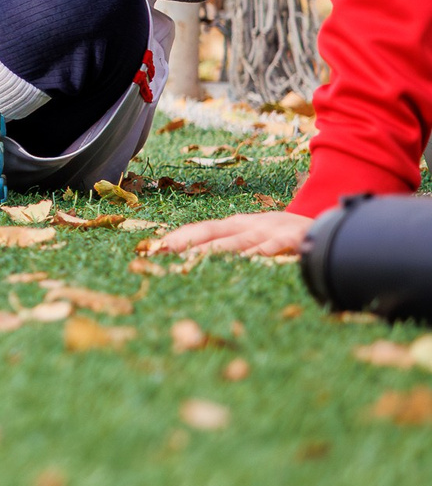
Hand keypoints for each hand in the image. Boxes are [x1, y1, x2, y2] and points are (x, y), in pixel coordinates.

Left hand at [149, 208, 312, 256]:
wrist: (327, 227)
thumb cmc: (283, 236)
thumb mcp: (254, 237)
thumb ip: (230, 246)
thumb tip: (198, 260)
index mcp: (238, 225)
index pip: (204, 229)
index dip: (181, 237)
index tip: (157, 247)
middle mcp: (250, 225)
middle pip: (216, 234)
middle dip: (191, 242)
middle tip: (167, 251)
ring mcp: (271, 230)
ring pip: (240, 241)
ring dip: (219, 249)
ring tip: (197, 257)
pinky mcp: (293, 238)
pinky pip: (277, 245)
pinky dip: (265, 252)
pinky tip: (254, 258)